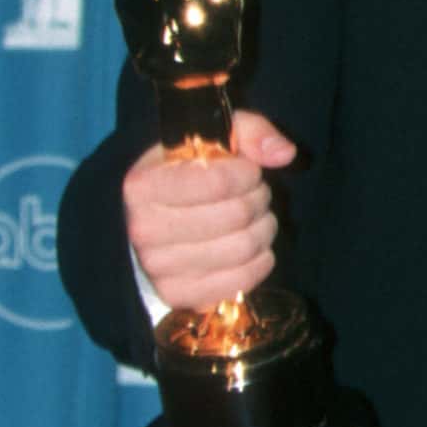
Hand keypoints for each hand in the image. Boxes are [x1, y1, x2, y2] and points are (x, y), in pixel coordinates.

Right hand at [120, 108, 293, 310]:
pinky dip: (259, 261)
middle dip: (259, 198)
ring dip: (263, 228)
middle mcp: (142, 230)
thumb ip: (249, 132)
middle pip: (238, 214)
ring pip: (244, 246)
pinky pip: (240, 281)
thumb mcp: (211, 137)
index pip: (220, 181)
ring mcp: (158, 267)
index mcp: (143, 186)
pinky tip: (250, 245)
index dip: (248, 173)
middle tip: (253, 194)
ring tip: (253, 217)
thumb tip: (284, 153)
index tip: (246, 170)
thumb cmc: (187, 172)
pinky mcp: (177, 295)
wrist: (152, 219)